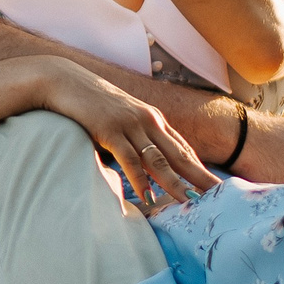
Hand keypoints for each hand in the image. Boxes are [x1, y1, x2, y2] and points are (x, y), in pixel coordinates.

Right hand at [29, 59, 216, 208]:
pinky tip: (147, 196)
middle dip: (200, 177)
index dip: (199, 169)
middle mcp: (148, 121)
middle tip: (218, 197)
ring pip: (159, 160)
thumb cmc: (91, 103)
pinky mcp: (110, 130)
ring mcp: (130, 125)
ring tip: (190, 202)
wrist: (64, 80)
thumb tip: (141, 167)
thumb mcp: (120, 120)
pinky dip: (140, 179)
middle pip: (179, 156)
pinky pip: (130, 158)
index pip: (183, 149)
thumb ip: (133, 139)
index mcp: (152, 120)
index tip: (215, 187)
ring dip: (175, 183)